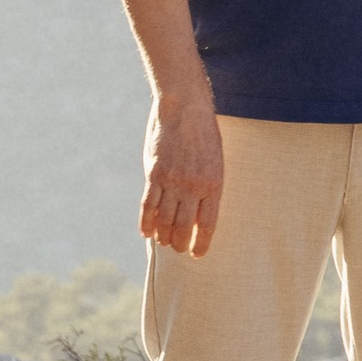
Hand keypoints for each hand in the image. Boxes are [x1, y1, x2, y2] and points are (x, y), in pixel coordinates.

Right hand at [139, 86, 224, 251]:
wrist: (186, 106)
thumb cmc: (204, 133)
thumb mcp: (215, 160)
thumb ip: (207, 186)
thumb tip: (199, 212)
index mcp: (213, 184)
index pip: (207, 225)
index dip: (201, 243)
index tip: (197, 254)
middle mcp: (192, 187)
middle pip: (183, 227)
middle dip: (180, 243)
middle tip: (178, 248)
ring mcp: (172, 181)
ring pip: (164, 221)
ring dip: (163, 236)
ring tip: (163, 241)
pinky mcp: (154, 174)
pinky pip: (148, 206)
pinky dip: (146, 222)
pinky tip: (146, 232)